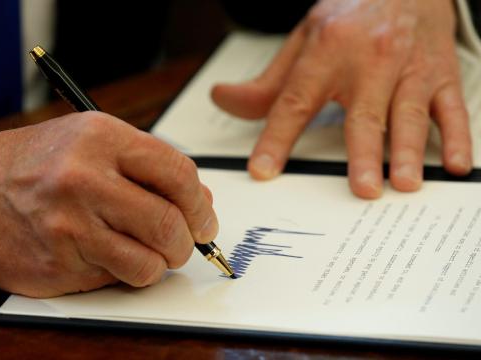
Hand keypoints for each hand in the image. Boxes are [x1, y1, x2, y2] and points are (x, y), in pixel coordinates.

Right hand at [0, 112, 217, 296]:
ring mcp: (70, 224)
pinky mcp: (59, 262)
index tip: (204, 219)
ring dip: (159, 264)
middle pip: (169, 222)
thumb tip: (201, 200)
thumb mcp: (90, 142)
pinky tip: (111, 259)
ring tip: (146, 253)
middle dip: (188, 242)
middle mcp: (85, 178)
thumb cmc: (33, 166)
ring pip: (150, 261)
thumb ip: (146, 166)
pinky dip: (126, 275)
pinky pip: (118, 279)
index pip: (178, 173)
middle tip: (183, 244)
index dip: (200, 204)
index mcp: (100, 138)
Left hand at [212, 0, 471, 197]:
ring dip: (409, 151)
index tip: (262, 170)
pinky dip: (457, 136)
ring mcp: (409, 67)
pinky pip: (452, 107)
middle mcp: (369, 59)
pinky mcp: (440, 73)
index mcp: (326, 52)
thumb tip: (222, 99)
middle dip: (363, 153)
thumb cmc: (349, 18)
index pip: (295, 101)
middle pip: (363, 113)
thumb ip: (266, 82)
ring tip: (405, 184)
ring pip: (409, 113)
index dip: (276, 138)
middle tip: (362, 188)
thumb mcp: (302, 41)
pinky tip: (456, 163)